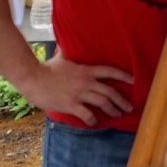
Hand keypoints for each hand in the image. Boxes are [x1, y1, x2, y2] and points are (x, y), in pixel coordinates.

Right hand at [17, 52, 133, 126]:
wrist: (33, 78)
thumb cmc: (46, 68)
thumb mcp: (62, 57)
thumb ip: (68, 53)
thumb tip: (65, 44)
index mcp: (86, 70)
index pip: (109, 71)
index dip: (123, 75)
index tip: (133, 80)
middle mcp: (86, 82)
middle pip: (110, 91)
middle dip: (122, 100)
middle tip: (129, 107)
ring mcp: (79, 94)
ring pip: (102, 103)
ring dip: (112, 110)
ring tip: (118, 115)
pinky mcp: (71, 105)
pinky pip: (86, 114)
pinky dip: (92, 119)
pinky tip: (94, 122)